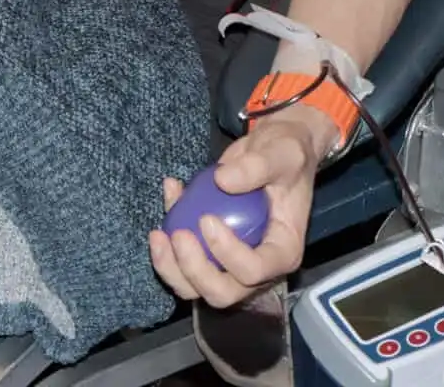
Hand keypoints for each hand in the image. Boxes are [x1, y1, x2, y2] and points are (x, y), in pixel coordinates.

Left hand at [149, 109, 336, 307]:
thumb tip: (223, 180)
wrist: (273, 150)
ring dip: (170, 267)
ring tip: (158, 233)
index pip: (254, 272)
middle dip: (193, 270)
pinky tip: (170, 194)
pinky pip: (182, 262)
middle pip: (222, 292)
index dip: (227, 254)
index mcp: (282, 252)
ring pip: (195, 287)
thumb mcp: (281, 153)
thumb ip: (257, 166)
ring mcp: (231, 264)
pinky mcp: (210, 253)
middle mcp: (258, 268)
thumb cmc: (285, 155)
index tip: (206, 219)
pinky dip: (166, 241)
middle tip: (178, 234)